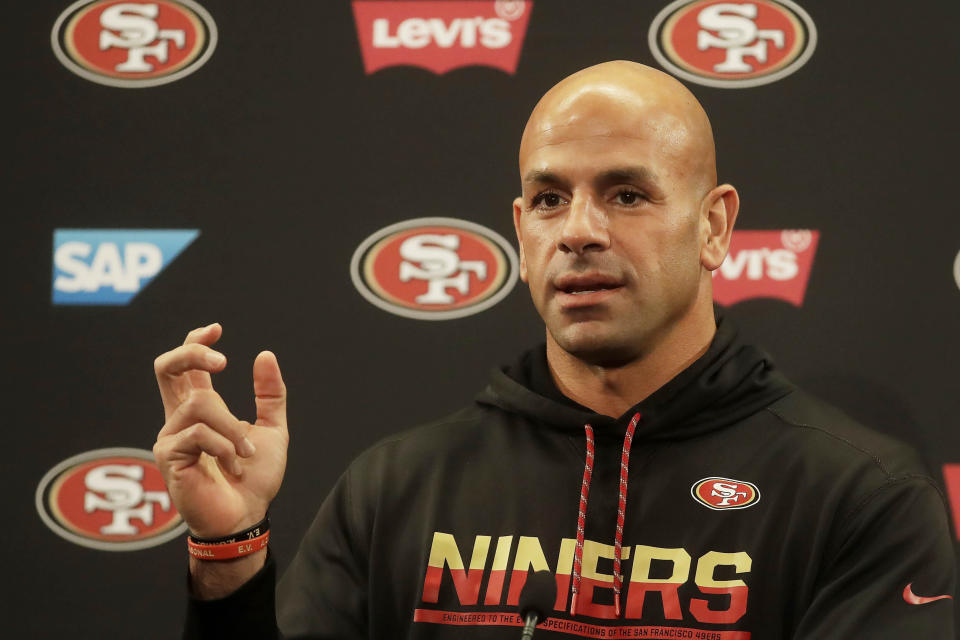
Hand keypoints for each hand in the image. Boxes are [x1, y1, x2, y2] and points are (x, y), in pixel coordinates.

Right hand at [153, 323, 288, 538]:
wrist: (246, 517)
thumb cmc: (255, 479)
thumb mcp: (271, 429)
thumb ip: (270, 394)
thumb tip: (265, 354)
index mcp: (200, 410)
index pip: (184, 366)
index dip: (195, 342)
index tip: (217, 330)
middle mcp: (179, 419)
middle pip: (165, 367)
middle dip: (192, 354)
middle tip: (223, 363)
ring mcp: (170, 436)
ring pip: (201, 403)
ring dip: (233, 428)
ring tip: (244, 455)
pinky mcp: (167, 455)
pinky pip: (200, 432)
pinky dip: (226, 447)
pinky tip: (232, 466)